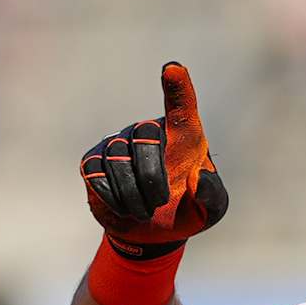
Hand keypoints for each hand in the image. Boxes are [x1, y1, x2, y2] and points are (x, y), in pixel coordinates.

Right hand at [80, 61, 228, 256]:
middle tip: (161, 202)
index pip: (181, 105)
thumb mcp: (211, 208)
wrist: (156, 234)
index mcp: (182, 135)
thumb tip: (196, 179)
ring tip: (145, 211)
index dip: (177, 88)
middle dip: (152, 179)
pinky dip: (113, 199)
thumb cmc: (188, 209)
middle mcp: (147, 130)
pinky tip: (125, 209)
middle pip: (144, 140)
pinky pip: (97, 175)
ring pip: (118, 161)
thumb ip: (211, 194)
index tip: (173, 70)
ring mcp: (118, 143)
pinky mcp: (94, 161)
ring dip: (135, 197)